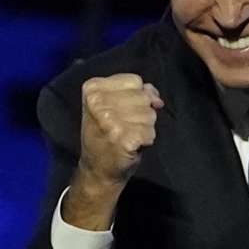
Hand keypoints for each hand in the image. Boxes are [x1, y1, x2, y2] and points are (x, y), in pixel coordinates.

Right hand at [63, 73, 162, 229]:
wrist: (97, 169)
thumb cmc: (105, 134)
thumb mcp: (111, 104)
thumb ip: (135, 92)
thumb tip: (156, 98)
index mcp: (93, 88)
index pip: (135, 80)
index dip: (137, 95)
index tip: (124, 109)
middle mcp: (98, 102)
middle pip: (144, 97)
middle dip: (142, 112)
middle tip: (124, 125)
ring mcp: (110, 121)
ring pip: (150, 114)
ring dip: (144, 127)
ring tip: (127, 135)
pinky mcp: (123, 138)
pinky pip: (150, 132)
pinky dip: (146, 140)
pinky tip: (131, 145)